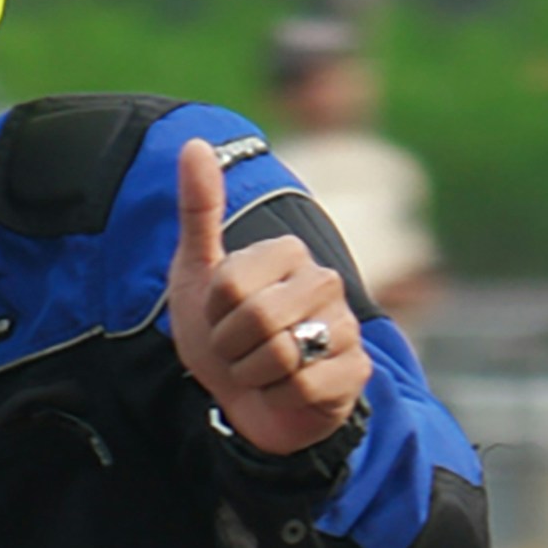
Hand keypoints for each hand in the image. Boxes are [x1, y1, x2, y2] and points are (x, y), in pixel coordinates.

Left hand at [165, 134, 369, 455]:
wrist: (246, 404)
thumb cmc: (223, 337)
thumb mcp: (197, 274)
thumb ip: (198, 210)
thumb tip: (193, 144)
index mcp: (289, 252)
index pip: (232, 284)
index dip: (215, 312)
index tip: (222, 316)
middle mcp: (325, 282)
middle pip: (258, 318)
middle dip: (231, 347)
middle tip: (239, 350)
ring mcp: (345, 327)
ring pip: (281, 355)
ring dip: (253, 375)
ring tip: (261, 370)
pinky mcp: (354, 372)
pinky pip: (302, 387)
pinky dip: (279, 397)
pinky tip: (286, 391)